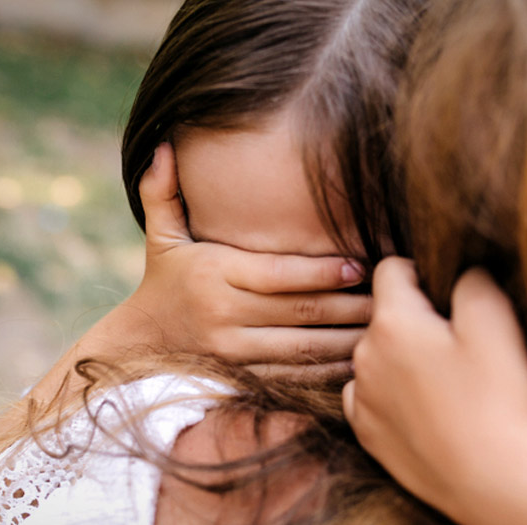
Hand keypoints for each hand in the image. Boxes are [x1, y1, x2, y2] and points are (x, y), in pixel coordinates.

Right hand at [119, 143, 370, 381]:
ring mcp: (235, 351)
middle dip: (349, 306)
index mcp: (215, 274)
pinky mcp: (243, 377)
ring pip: (303, 348)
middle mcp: (225, 315)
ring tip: (382, 329)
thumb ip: (161, 190)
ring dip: (346, 340)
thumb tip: (163, 144)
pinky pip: (293, 376)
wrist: (138, 343)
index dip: (323, 272)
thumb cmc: (163, 280)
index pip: (280, 274)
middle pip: (300, 312)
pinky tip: (356, 361)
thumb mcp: (159, 235)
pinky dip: (326, 371)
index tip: (360, 266)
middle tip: (388, 298)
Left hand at [343, 258, 526, 519]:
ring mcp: (361, 400)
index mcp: (391, 323)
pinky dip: (393, 397)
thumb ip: (471, 280)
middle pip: (384, 317)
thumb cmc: (497, 397)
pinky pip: (372, 399)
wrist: (493, 481)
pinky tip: (428, 411)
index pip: (391, 269)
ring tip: (447, 384)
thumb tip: (461, 271)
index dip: (422, 273)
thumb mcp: (495, 320)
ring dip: (402, 361)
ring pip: (377, 360)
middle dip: (415, 320)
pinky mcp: (368, 436)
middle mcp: (363, 358)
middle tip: (458, 347)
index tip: (450, 296)